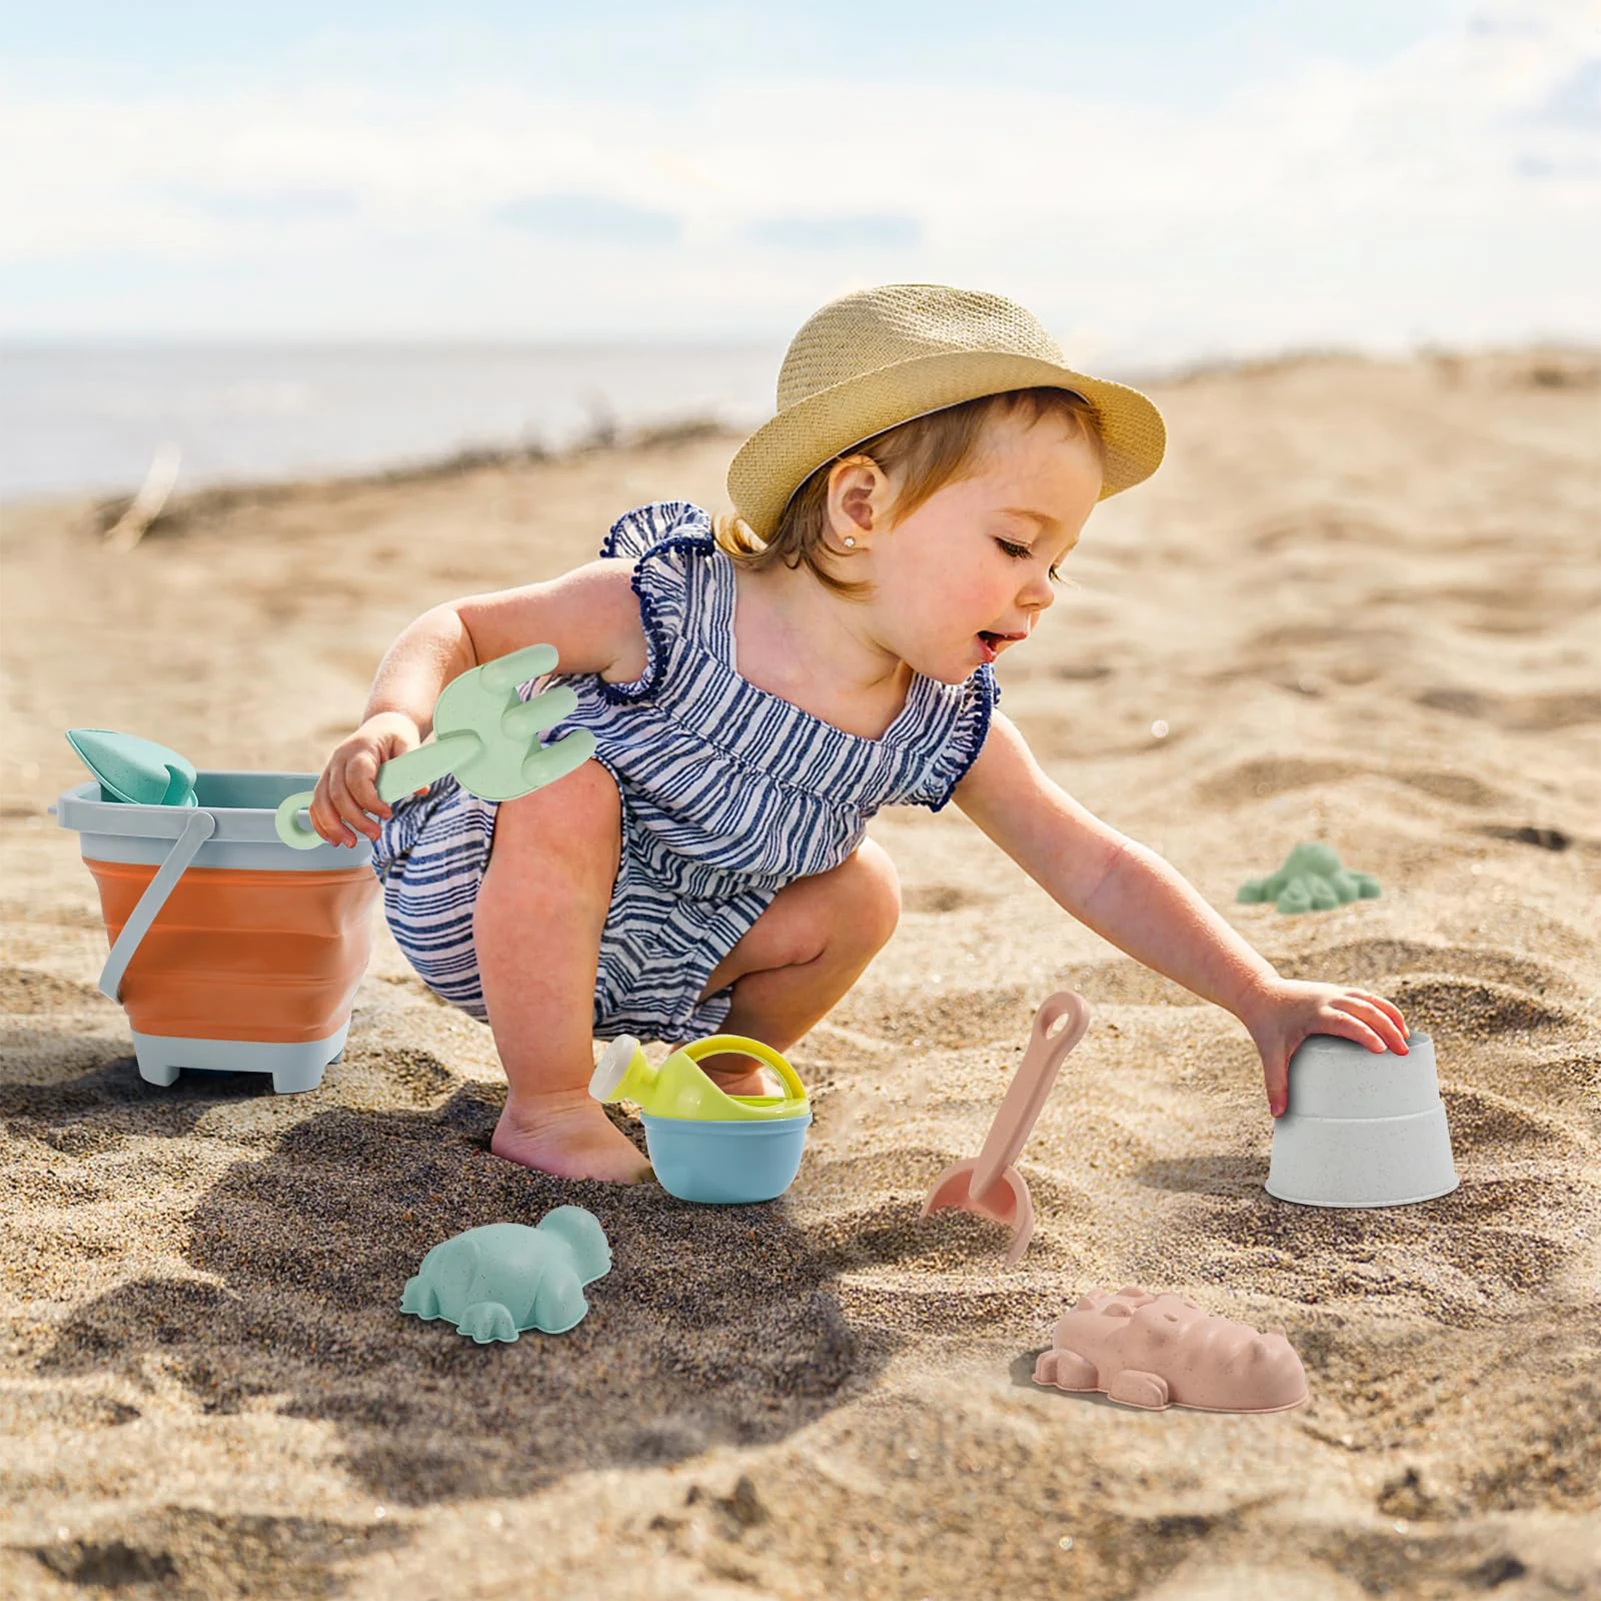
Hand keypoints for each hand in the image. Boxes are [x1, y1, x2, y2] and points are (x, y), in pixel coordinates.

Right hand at [309, 712, 421, 846]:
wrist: (381, 726)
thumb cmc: (395, 736)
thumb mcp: (408, 743)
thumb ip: (411, 764)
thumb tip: (421, 790)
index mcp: (359, 750)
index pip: (357, 778)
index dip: (370, 800)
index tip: (388, 814)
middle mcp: (339, 759)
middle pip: (337, 793)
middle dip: (354, 819)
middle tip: (375, 835)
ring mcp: (330, 770)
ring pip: (321, 801)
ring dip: (333, 825)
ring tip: (350, 843)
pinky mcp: (326, 781)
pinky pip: (316, 804)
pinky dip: (321, 823)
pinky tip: (333, 839)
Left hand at [1241, 979, 1409, 1117]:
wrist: (1259, 992)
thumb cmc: (1266, 1024)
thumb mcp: (1270, 1053)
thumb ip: (1275, 1083)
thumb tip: (1278, 1114)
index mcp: (1314, 1013)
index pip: (1345, 1021)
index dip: (1364, 1034)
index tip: (1382, 1050)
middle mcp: (1328, 999)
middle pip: (1365, 1009)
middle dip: (1387, 1028)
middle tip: (1404, 1052)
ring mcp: (1334, 992)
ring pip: (1369, 1000)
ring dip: (1390, 1016)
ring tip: (1406, 1038)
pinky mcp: (1337, 992)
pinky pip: (1366, 997)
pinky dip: (1383, 1008)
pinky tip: (1395, 1024)